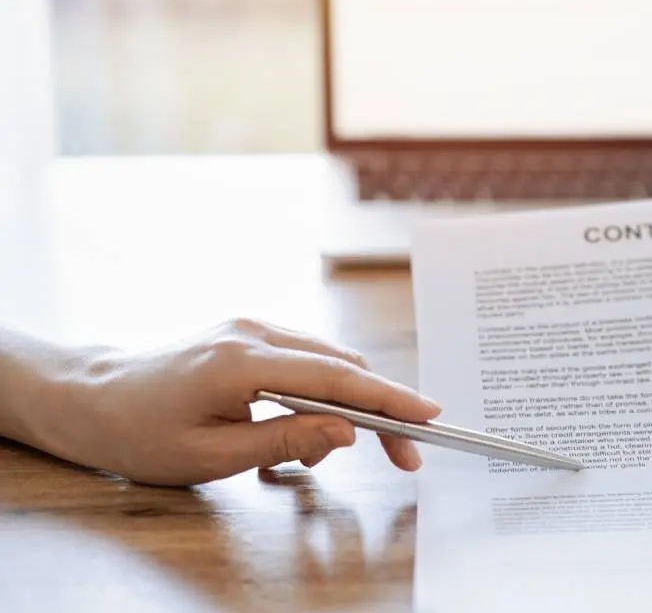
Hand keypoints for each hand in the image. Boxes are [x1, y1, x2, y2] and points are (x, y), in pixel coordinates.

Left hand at [18, 318, 440, 486]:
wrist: (90, 400)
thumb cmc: (139, 434)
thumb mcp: (211, 456)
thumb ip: (285, 441)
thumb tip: (348, 433)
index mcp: (242, 362)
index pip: (336, 379)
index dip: (388, 398)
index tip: (429, 415)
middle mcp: (253, 333)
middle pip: (342, 367)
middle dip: (379, 409)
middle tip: (404, 456)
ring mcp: (251, 329)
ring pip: (327, 362)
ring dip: (347, 404)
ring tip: (328, 456)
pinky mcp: (248, 335)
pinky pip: (304, 361)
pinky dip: (319, 394)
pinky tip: (302, 431)